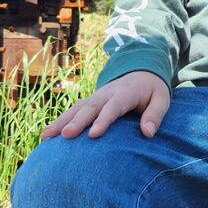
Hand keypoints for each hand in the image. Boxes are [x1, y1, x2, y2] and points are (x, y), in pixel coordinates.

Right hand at [41, 71, 169, 140]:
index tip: (93, 135)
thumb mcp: (162, 99)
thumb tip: (147, 133)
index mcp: (125, 93)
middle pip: (89, 108)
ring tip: (46, 136)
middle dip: (76, 122)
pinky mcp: (89, 101)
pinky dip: (59, 121)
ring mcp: (95, 97)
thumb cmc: (152, 91)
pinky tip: (46, 135)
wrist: (141, 71)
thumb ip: (155, 115)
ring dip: (60, 122)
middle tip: (64, 136)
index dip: (103, 120)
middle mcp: (106, 93)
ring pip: (76, 108)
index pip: (112, 107)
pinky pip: (72, 111)